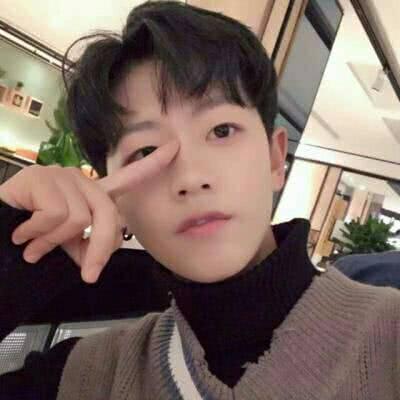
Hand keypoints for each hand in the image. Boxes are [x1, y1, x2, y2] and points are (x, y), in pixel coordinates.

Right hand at [0, 140, 178, 282]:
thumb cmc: (29, 238)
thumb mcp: (67, 247)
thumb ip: (88, 248)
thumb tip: (95, 263)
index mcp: (91, 194)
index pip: (127, 178)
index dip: (151, 165)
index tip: (175, 149)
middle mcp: (80, 180)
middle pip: (109, 215)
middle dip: (100, 250)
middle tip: (88, 274)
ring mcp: (60, 176)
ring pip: (79, 219)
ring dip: (54, 243)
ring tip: (34, 244)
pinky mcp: (40, 178)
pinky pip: (57, 217)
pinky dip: (39, 236)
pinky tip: (22, 234)